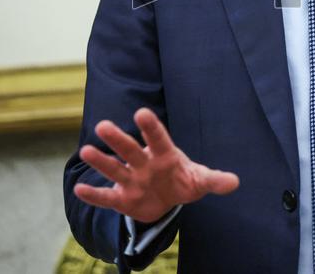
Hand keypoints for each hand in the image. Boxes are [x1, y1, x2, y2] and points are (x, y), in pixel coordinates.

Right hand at [73, 107, 239, 222]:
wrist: (166, 200)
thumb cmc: (182, 182)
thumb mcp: (199, 181)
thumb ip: (214, 180)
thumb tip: (235, 182)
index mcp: (164, 155)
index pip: (157, 139)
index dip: (150, 127)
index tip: (141, 113)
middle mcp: (143, 163)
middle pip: (130, 149)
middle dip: (118, 139)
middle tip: (103, 125)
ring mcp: (130, 180)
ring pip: (114, 168)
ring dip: (101, 161)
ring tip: (87, 150)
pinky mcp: (121, 199)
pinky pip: (106, 197)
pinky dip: (94, 194)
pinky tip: (79, 189)